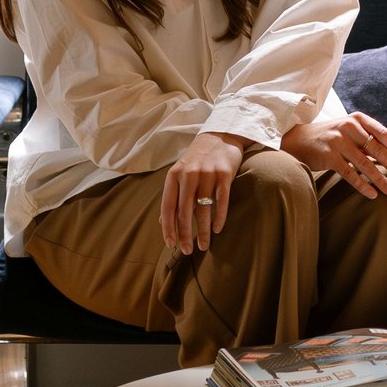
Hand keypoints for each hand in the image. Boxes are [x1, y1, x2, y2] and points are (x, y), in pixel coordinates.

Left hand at [160, 130, 245, 256]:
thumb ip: (172, 196)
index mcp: (174, 175)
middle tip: (187, 251)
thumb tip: (162, 222)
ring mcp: (207, 173)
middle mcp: (189, 174)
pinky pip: (221, 200)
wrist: (220, 135)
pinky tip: (217, 229)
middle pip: (185, 210)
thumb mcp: (180, 173)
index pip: (168, 207)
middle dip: (185, 234)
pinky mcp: (224, 173)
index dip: (168, 228)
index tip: (171, 244)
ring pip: (203, 208)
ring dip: (203, 230)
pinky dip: (219, 217)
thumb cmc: (197, 159)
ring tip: (204, 245)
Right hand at [281, 110, 386, 200]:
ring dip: (381, 180)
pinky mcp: (329, 156)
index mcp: (358, 119)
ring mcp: (338, 141)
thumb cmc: (330, 137)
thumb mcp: (349, 131)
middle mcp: (349, 127)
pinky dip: (363, 185)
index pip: (383, 134)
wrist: (298, 140)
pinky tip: (372, 195)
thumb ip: (366, 140)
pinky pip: (350, 174)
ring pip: (366, 164)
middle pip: (378, 149)